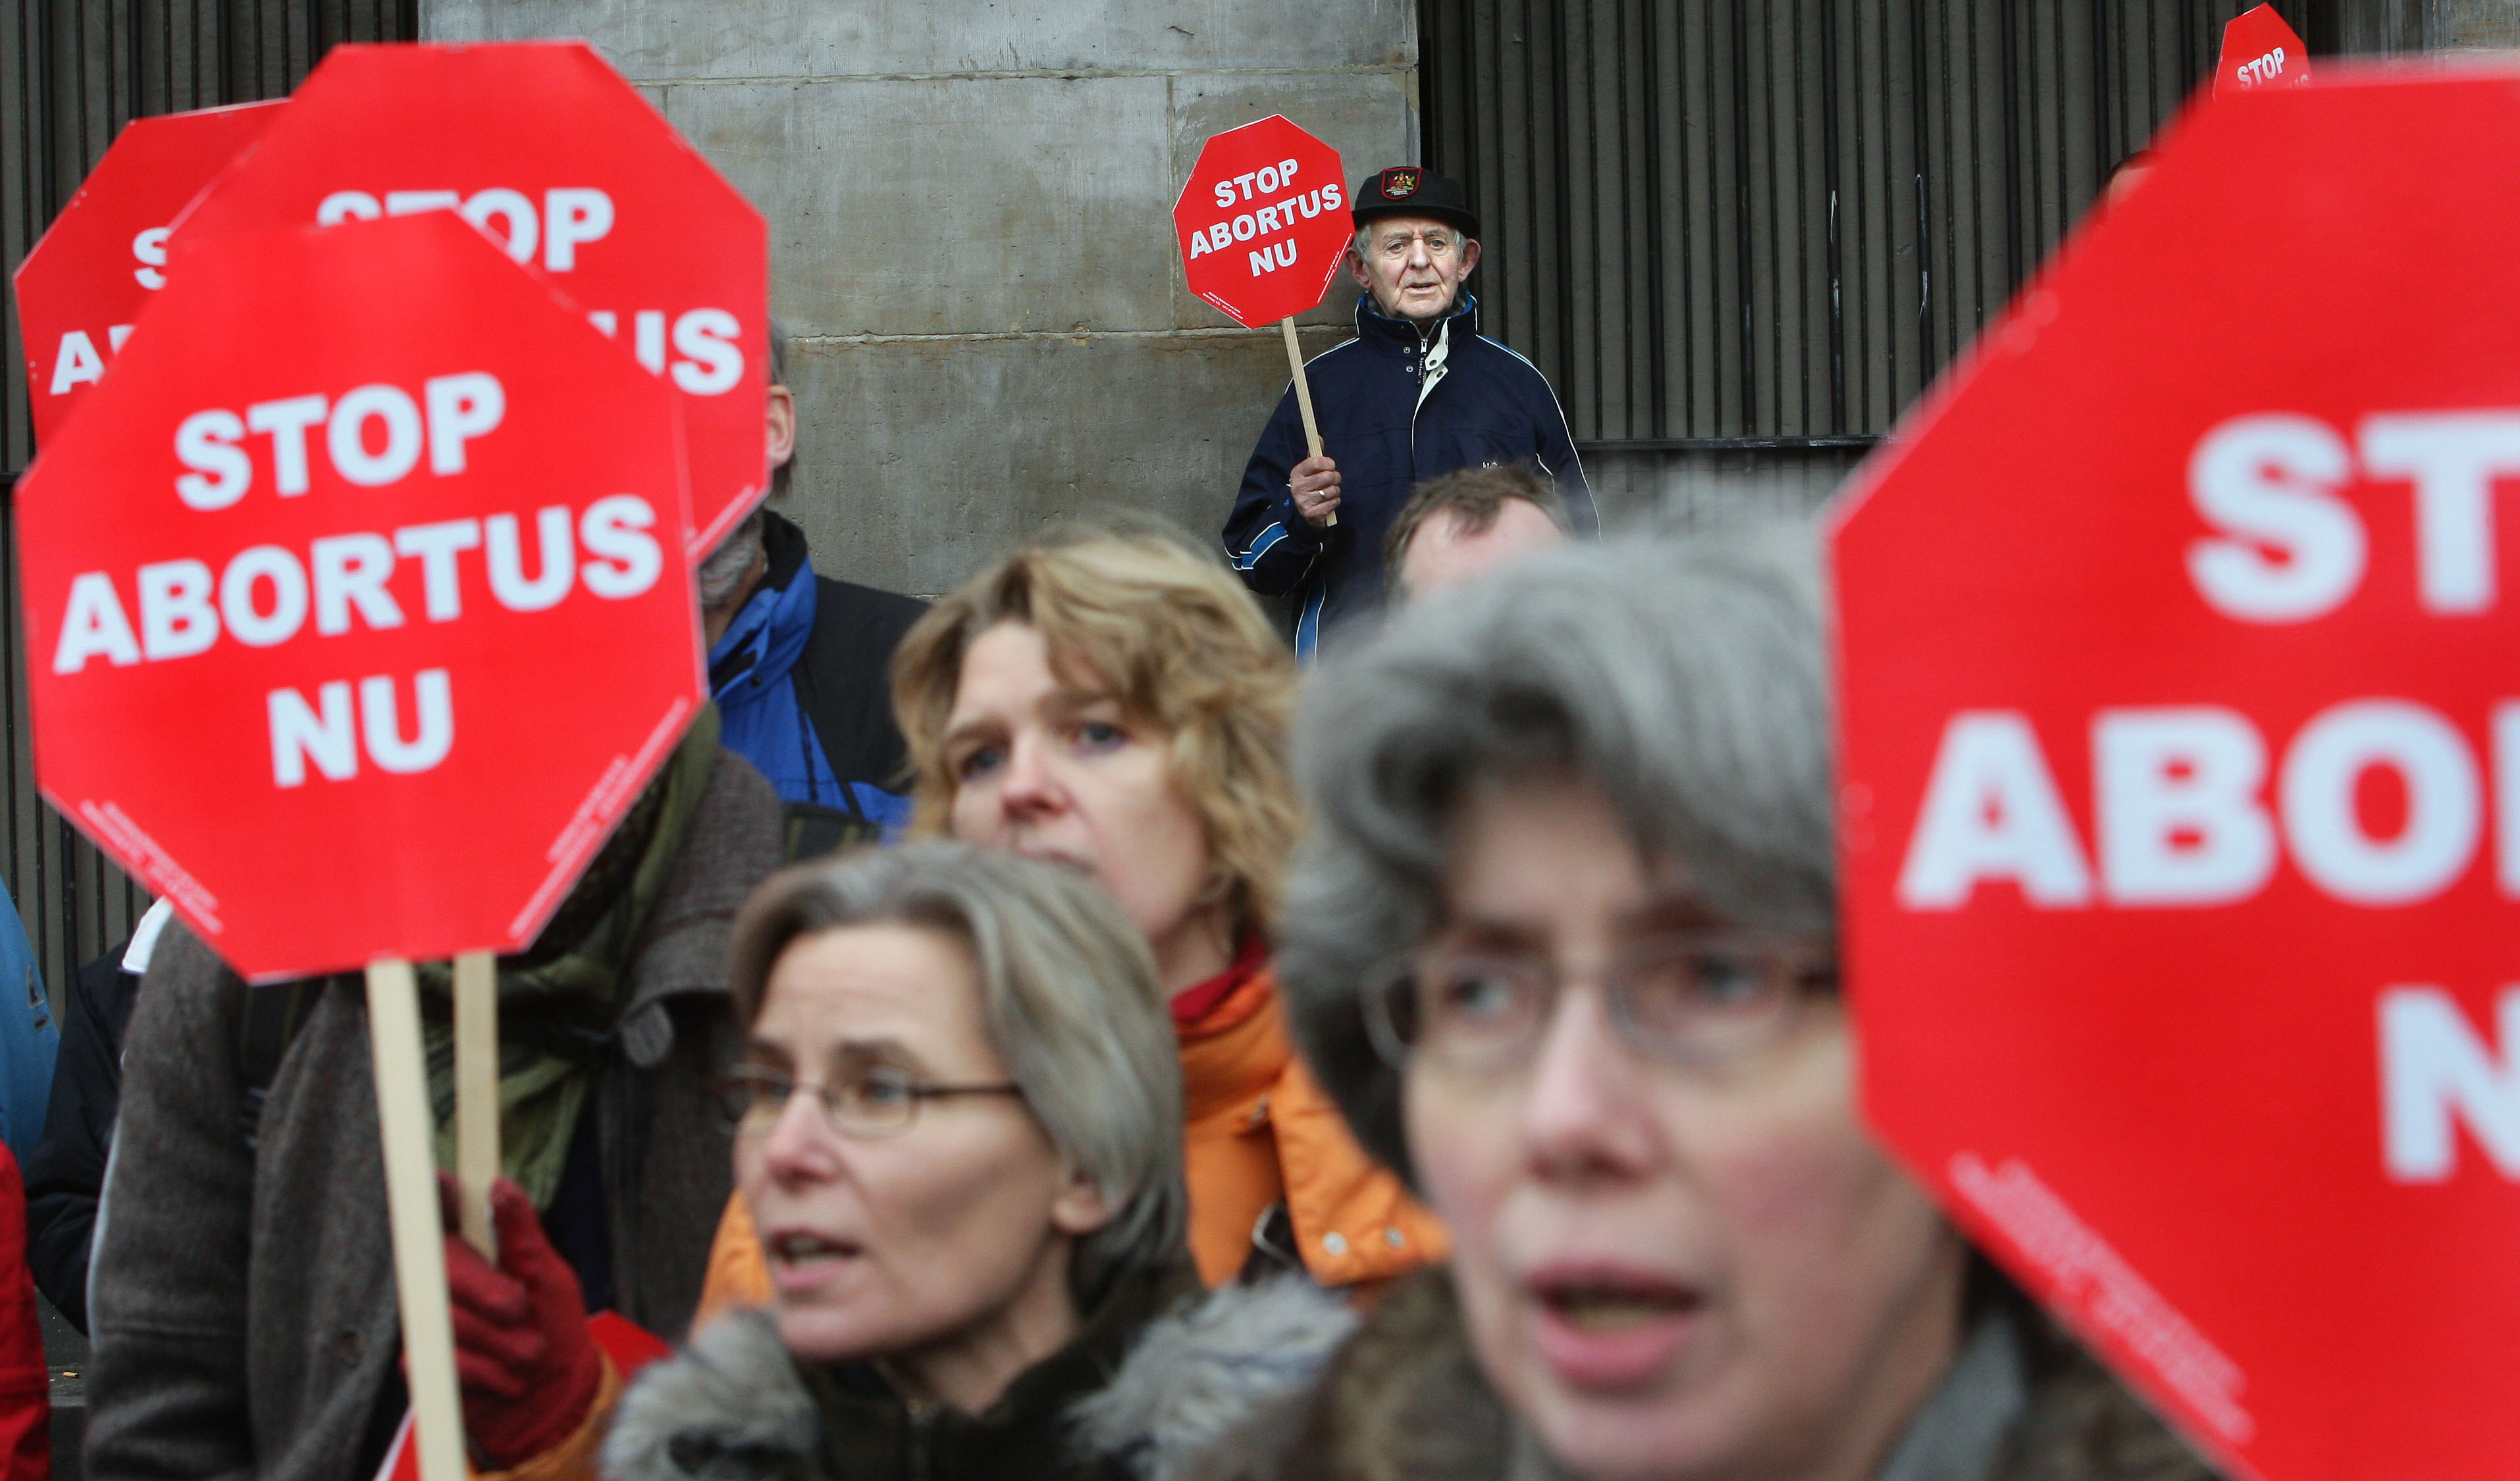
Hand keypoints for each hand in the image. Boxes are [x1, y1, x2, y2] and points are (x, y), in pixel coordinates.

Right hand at [439, 1174, 601, 1467]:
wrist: (554, 1402)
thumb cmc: (556, 1330)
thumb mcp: (549, 1275)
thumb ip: (522, 1232)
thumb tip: (500, 1186)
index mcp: (473, 1251)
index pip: (439, 1210)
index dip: (436, 1194)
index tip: (445, 1184)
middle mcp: (445, 1280)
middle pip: (442, 1265)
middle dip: (489, 1292)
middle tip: (520, 1309)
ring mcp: (432, 1320)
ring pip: (448, 1317)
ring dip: (501, 1342)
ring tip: (529, 1353)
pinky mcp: (423, 1363)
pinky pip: (446, 1360)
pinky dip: (488, 1373)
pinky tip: (507, 1379)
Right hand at [1291, 455, 1341, 527]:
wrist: (1301, 511)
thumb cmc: (1310, 486)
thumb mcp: (1309, 470)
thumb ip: (1316, 454)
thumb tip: (1319, 437)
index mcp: (1297, 473)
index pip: (1317, 462)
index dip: (1329, 463)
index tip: (1330, 466)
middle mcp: (1298, 486)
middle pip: (1328, 477)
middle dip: (1335, 478)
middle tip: (1332, 481)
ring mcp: (1303, 501)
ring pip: (1332, 491)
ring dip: (1335, 492)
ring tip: (1329, 492)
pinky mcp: (1312, 513)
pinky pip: (1333, 503)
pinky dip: (1335, 502)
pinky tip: (1328, 502)